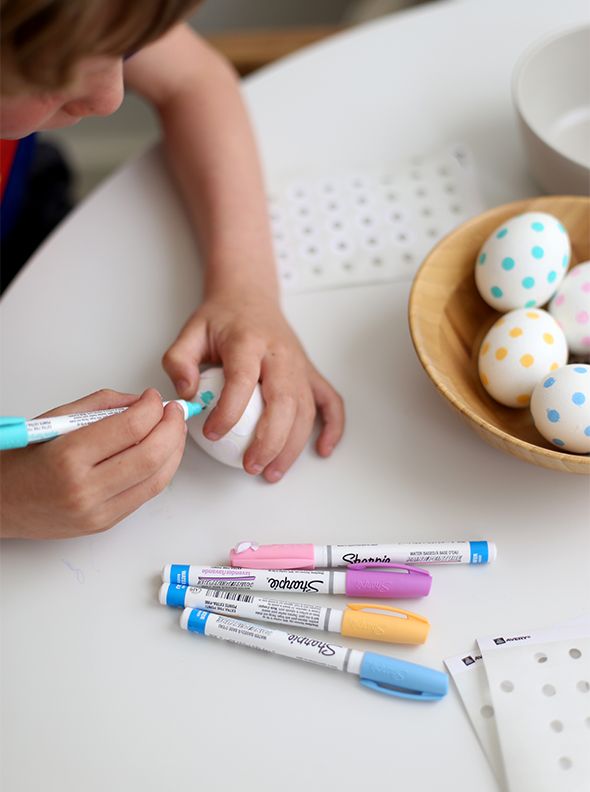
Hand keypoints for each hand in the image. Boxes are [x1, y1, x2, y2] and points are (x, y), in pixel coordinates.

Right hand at [0, 388, 186, 538]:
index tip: (153, 396)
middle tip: (174, 411)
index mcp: (68, 456)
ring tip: (174, 430)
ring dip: (174, 451)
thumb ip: (103, 406)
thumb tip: (142, 402)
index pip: (130, 428)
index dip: (152, 408)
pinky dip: (161, 471)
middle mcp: (85, 488)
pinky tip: (162, 454)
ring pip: (156, 479)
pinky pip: (146, 495)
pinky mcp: (105, 524)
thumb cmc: (22, 460)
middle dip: (172, 428)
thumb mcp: (56, 420)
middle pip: (151, 455)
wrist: (0, 503)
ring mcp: (97, 512)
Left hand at [162, 289, 344, 481]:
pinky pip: (331, 401)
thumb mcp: (190, 333)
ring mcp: (300, 365)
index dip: (229, 411)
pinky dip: (333, 427)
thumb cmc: (221, 318)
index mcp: (248, 341)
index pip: (243, 380)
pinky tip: (322, 449)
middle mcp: (280, 354)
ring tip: (272, 471)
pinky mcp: (310, 373)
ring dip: (293, 445)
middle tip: (251, 466)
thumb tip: (188, 397)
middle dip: (270, 440)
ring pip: (306, 408)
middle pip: (284, 401)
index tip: (212, 433)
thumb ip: (179, 362)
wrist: (250, 296)